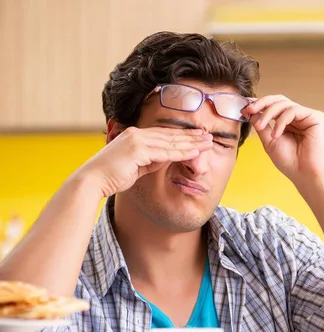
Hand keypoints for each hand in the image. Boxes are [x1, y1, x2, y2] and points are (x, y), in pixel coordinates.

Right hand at [76, 126, 212, 196]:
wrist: (93, 181)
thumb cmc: (112, 177)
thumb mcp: (136, 167)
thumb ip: (150, 161)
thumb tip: (165, 159)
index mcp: (134, 136)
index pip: (164, 134)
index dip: (182, 135)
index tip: (197, 136)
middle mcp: (136, 134)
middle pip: (170, 135)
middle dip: (191, 136)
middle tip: (208, 135)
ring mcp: (137, 140)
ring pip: (170, 142)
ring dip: (191, 142)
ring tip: (207, 142)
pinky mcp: (137, 150)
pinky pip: (165, 152)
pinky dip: (181, 152)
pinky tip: (195, 152)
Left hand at [242, 95, 323, 185]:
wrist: (305, 174)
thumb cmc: (290, 162)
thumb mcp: (269, 142)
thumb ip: (261, 125)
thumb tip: (251, 111)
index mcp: (288, 122)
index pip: (273, 106)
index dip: (259, 104)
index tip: (244, 109)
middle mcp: (298, 117)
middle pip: (278, 100)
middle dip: (261, 103)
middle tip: (248, 110)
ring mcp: (307, 116)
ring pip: (284, 103)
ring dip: (268, 113)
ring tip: (260, 127)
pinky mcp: (316, 117)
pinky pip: (294, 110)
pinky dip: (281, 121)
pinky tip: (276, 134)